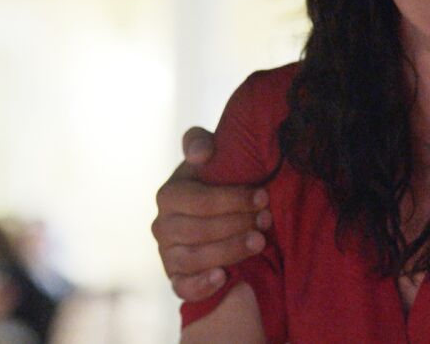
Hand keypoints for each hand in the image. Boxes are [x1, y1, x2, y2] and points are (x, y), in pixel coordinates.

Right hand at [152, 126, 270, 300]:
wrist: (217, 212)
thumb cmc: (215, 181)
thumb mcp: (209, 157)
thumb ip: (198, 142)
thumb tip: (199, 154)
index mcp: (169, 195)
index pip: (200, 200)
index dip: (233, 199)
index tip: (263, 197)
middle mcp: (162, 226)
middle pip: (199, 230)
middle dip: (238, 224)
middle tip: (267, 220)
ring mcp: (167, 254)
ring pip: (194, 258)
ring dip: (230, 251)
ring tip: (260, 242)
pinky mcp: (176, 277)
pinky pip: (182, 287)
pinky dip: (201, 285)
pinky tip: (224, 277)